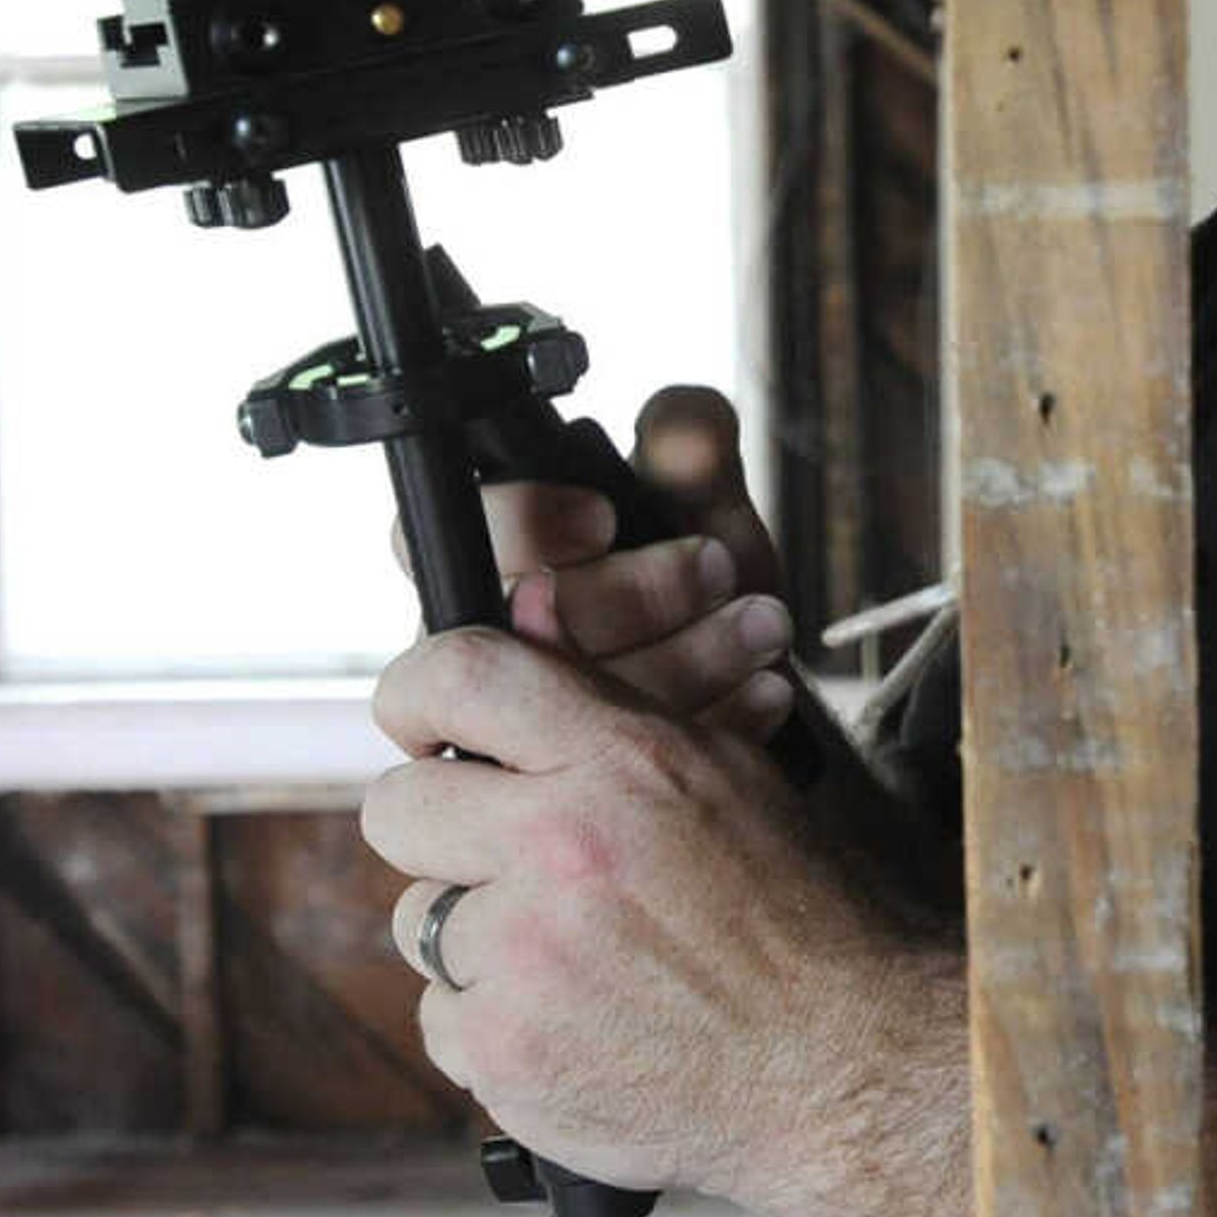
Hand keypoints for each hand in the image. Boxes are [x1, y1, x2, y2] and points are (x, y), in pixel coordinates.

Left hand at [360, 626, 962, 1216]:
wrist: (846, 1066)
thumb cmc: (801, 916)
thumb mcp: (727, 775)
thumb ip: (611, 699)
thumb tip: (528, 603)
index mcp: (623, 762)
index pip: (456, 678)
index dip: (417, 696)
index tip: (422, 726)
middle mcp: (562, 849)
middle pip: (397, 808)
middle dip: (441, 831)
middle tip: (504, 860)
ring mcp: (523, 958)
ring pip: (418, 919)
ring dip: (475, 936)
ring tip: (570, 958)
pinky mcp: (503, 1052)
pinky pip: (440, 1016)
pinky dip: (494, 1026)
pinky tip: (573, 1025)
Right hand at [461, 385, 797, 738]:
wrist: (752, 690)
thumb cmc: (706, 587)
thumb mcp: (704, 505)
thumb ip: (689, 444)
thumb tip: (681, 431)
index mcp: (493, 562)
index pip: (453, 532)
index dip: (523, 523)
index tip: (604, 518)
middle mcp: (491, 645)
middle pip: (514, 627)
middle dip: (630, 594)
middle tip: (716, 567)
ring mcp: (530, 724)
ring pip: (571, 703)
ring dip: (683, 658)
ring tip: (761, 626)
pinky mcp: (579, 785)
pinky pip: (622, 768)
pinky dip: (708, 722)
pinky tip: (764, 690)